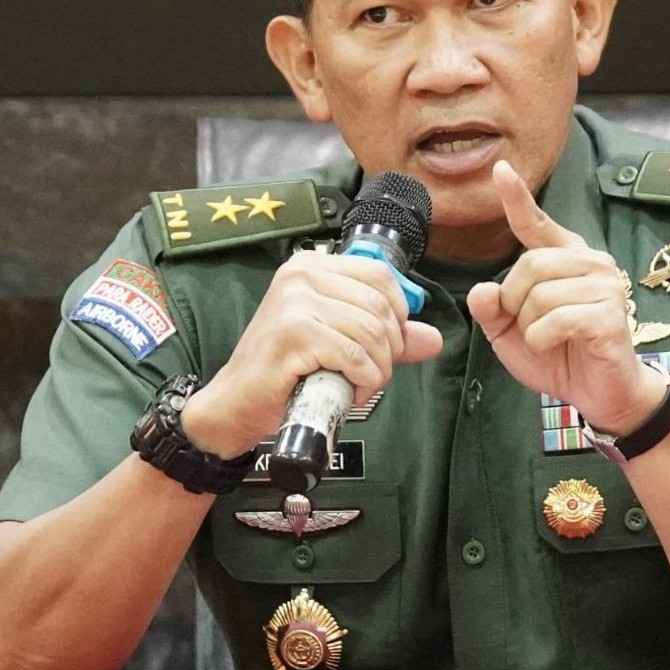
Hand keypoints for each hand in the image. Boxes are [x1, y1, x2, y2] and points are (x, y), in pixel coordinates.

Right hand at [182, 251, 442, 457]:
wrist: (235, 403)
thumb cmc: (284, 370)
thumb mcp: (340, 343)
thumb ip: (386, 336)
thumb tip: (433, 338)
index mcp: (312, 266)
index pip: (381, 276)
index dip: (398, 313)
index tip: (389, 343)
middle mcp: (301, 275)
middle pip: (380, 307)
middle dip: (389, 349)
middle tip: (371, 372)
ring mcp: (295, 303)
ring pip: (372, 334)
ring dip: (376, 370)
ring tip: (356, 384)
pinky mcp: (293, 334)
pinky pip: (355, 356)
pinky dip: (362, 381)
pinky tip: (346, 391)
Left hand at [467, 161, 665, 434]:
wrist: (599, 392)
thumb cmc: (557, 355)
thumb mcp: (510, 333)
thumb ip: (492, 309)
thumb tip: (483, 290)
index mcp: (565, 258)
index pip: (535, 223)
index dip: (516, 197)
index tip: (500, 169)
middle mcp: (590, 262)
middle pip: (528, 266)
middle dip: (515, 303)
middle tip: (529, 327)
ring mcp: (605, 286)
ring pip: (539, 296)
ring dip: (529, 326)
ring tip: (547, 339)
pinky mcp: (610, 314)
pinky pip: (555, 320)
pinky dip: (542, 340)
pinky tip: (555, 346)